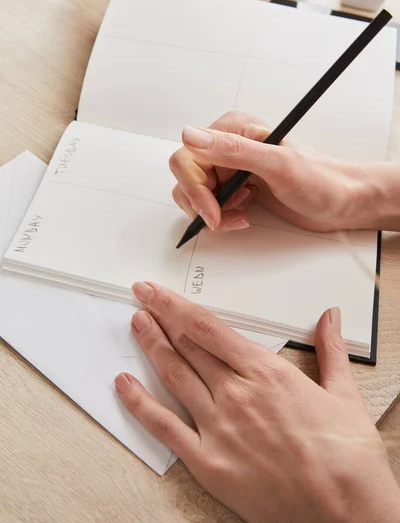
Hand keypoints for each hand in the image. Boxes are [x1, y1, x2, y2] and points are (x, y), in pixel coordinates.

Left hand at [115, 283, 399, 522]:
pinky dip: (139, 403)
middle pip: (186, 345)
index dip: (175, 305)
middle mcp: (236, 395)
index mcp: (266, 373)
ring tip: (136, 326)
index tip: (157, 291)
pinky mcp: (209, 462)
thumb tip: (330, 319)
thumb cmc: (347, 459)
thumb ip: (331, 350)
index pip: (207, 327)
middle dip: (160, 317)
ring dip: (151, 346)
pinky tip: (124, 385)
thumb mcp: (345, 394)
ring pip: (174, 376)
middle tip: (142, 300)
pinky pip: (164, 427)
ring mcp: (218, 428)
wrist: (347, 514)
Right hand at [169, 111, 376, 232]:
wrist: (342, 202)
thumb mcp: (277, 165)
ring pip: (194, 194)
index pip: (188, 157)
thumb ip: (233, 149)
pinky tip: (245, 213)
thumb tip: (190, 135)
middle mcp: (227, 146)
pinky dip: (221, 216)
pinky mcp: (235, 187)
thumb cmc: (320, 181)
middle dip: (203, 204)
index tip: (214, 211)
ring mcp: (230, 168)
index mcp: (233, 130)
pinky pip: (209, 204)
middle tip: (225, 218)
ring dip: (213, 212)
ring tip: (242, 214)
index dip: (195, 188)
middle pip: (187, 178)